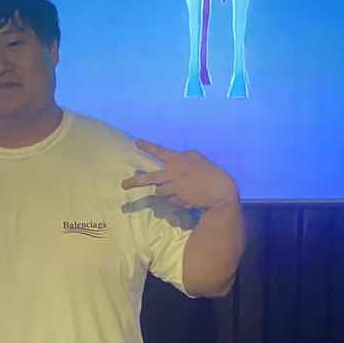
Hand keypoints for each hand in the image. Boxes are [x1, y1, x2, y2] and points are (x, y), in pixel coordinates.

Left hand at [122, 140, 238, 209]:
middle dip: (134, 182)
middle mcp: (173, 173)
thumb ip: (182, 159)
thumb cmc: (210, 173)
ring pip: (159, 191)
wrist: (220, 191)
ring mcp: (174, 187)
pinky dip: (176, 199)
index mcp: (179, 160)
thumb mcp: (197, 160)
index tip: (137, 142)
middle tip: (123, 185)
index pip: (160, 151)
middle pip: (149, 178)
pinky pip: (171, 200)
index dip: (147, 146)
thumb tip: (169, 164)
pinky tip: (188, 197)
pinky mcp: (177, 200)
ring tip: (180, 190)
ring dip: (165, 192)